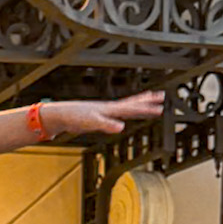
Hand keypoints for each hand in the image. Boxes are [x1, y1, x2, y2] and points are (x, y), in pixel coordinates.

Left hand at [44, 90, 164, 138]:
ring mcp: (105, 111)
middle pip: (132, 103)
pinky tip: (125, 118)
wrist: (61, 115)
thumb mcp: (92, 122)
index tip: (160, 105)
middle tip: (161, 96)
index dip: (146, 107)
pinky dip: (125, 114)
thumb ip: (106, 125)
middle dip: (147, 101)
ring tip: (149, 103)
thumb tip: (121, 127)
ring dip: (138, 105)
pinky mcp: (100, 116)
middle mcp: (109, 108)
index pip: (133, 107)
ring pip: (126, 107)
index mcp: (110, 109)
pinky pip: (117, 114)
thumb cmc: (75, 117)